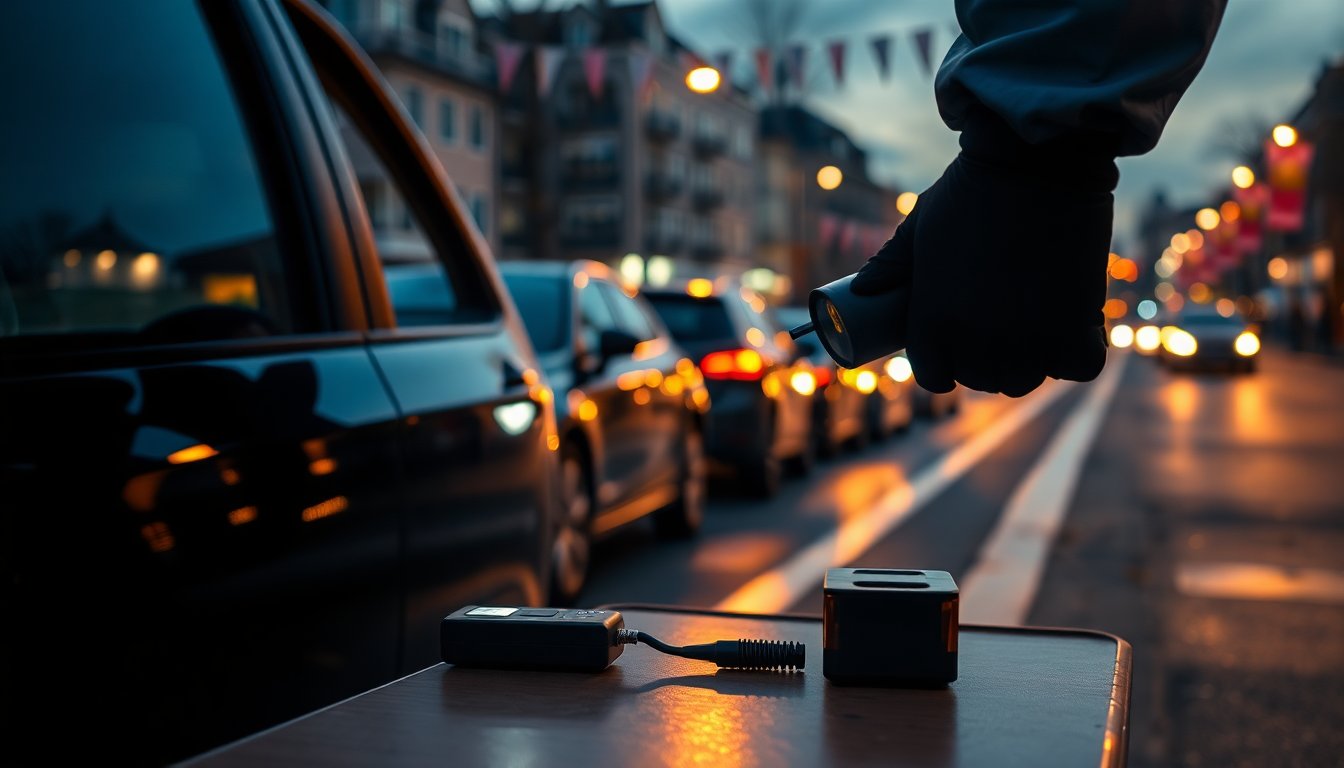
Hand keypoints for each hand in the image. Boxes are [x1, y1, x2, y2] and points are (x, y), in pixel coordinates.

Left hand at [851, 129, 1116, 397]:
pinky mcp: (1079, 326)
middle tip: (993, 334)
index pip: (933, 377)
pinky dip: (1075, 355)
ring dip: (1026, 363)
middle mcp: (978, 341)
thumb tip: (864, 287)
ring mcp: (1030, 338)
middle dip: (982, 363)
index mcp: (933, 323)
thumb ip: (891, 263)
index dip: (941, 366)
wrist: (1035, 162)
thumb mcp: (919, 226)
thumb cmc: (970, 191)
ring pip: (1025, 380)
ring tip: (1028, 332)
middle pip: (979, 380)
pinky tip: (1070, 331)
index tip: (952, 351)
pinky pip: (1079, 367)